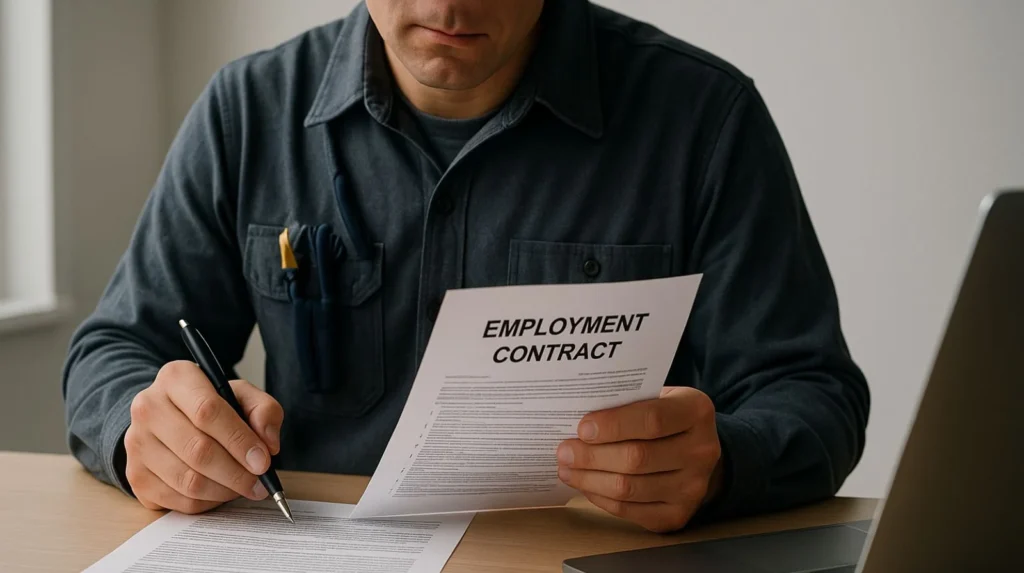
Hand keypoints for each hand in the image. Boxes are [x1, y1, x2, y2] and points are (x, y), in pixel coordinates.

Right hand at [124, 361, 282, 513]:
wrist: (169, 418)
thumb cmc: (211, 405)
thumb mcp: (242, 395)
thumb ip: (264, 411)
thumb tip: (268, 446)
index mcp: (176, 378)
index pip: (207, 411)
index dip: (239, 440)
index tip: (263, 461)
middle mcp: (148, 408)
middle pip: (197, 450)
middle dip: (237, 473)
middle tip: (260, 483)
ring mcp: (136, 444)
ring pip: (188, 481)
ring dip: (225, 491)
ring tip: (244, 487)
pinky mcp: (135, 476)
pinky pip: (178, 501)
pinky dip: (208, 503)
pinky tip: (221, 492)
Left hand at [556, 386, 722, 531]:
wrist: (694, 451)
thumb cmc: (664, 418)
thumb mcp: (655, 397)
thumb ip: (625, 404)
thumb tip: (578, 420)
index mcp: (696, 411)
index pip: (652, 420)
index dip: (613, 425)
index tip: (582, 428)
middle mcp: (702, 451)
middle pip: (637, 458)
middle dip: (592, 456)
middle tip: (564, 451)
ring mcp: (693, 487)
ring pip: (629, 488)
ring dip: (589, 479)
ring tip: (567, 468)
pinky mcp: (677, 514)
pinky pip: (629, 510)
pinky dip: (600, 498)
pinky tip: (585, 484)